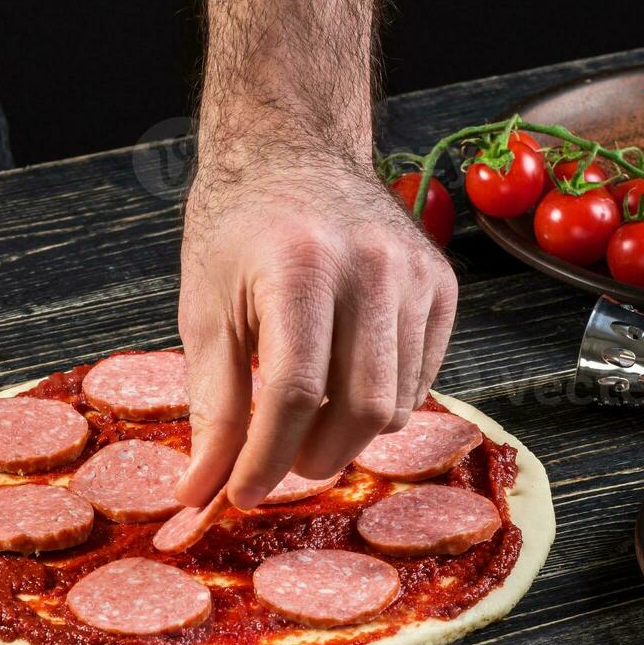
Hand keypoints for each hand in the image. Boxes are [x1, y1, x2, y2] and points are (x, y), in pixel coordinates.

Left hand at [174, 152, 457, 509]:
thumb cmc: (237, 229)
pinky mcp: (442, 286)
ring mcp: (416, 275)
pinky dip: (380, 405)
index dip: (264, 459)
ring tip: (305, 418)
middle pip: (358, 410)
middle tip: (276, 461)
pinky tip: (342, 383)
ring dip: (346, 436)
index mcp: (300, 267)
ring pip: (395, 406)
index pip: (292, 394)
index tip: (239, 495)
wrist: (292, 149)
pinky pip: (420, 383)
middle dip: (310, 457)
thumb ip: (211, 406)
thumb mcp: (204, 312)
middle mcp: (370, 267)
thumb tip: (201, 492)